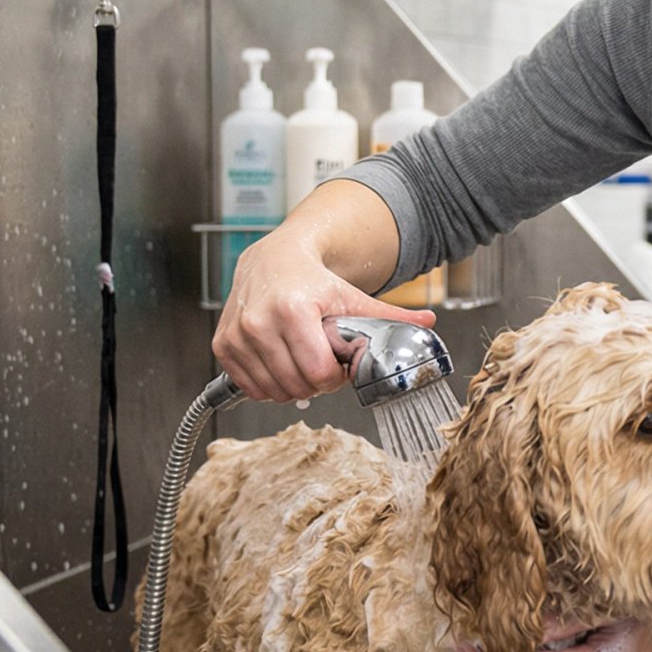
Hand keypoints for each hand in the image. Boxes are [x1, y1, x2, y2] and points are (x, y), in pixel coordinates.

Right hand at [212, 231, 435, 401]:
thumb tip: (428, 323)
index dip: (335, 377)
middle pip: (295, 385)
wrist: (274, 260)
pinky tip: (282, 365)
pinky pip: (249, 386)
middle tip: (324, 367)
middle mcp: (259, 322)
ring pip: (270, 390)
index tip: (340, 366)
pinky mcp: (223, 344)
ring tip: (304, 363)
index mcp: (294, 309)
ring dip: (291, 386)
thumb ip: (391, 315)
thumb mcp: (354, 296)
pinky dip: (267, 385)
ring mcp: (238, 335)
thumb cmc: (314, 281)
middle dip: (315, 383)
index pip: (318, 372)